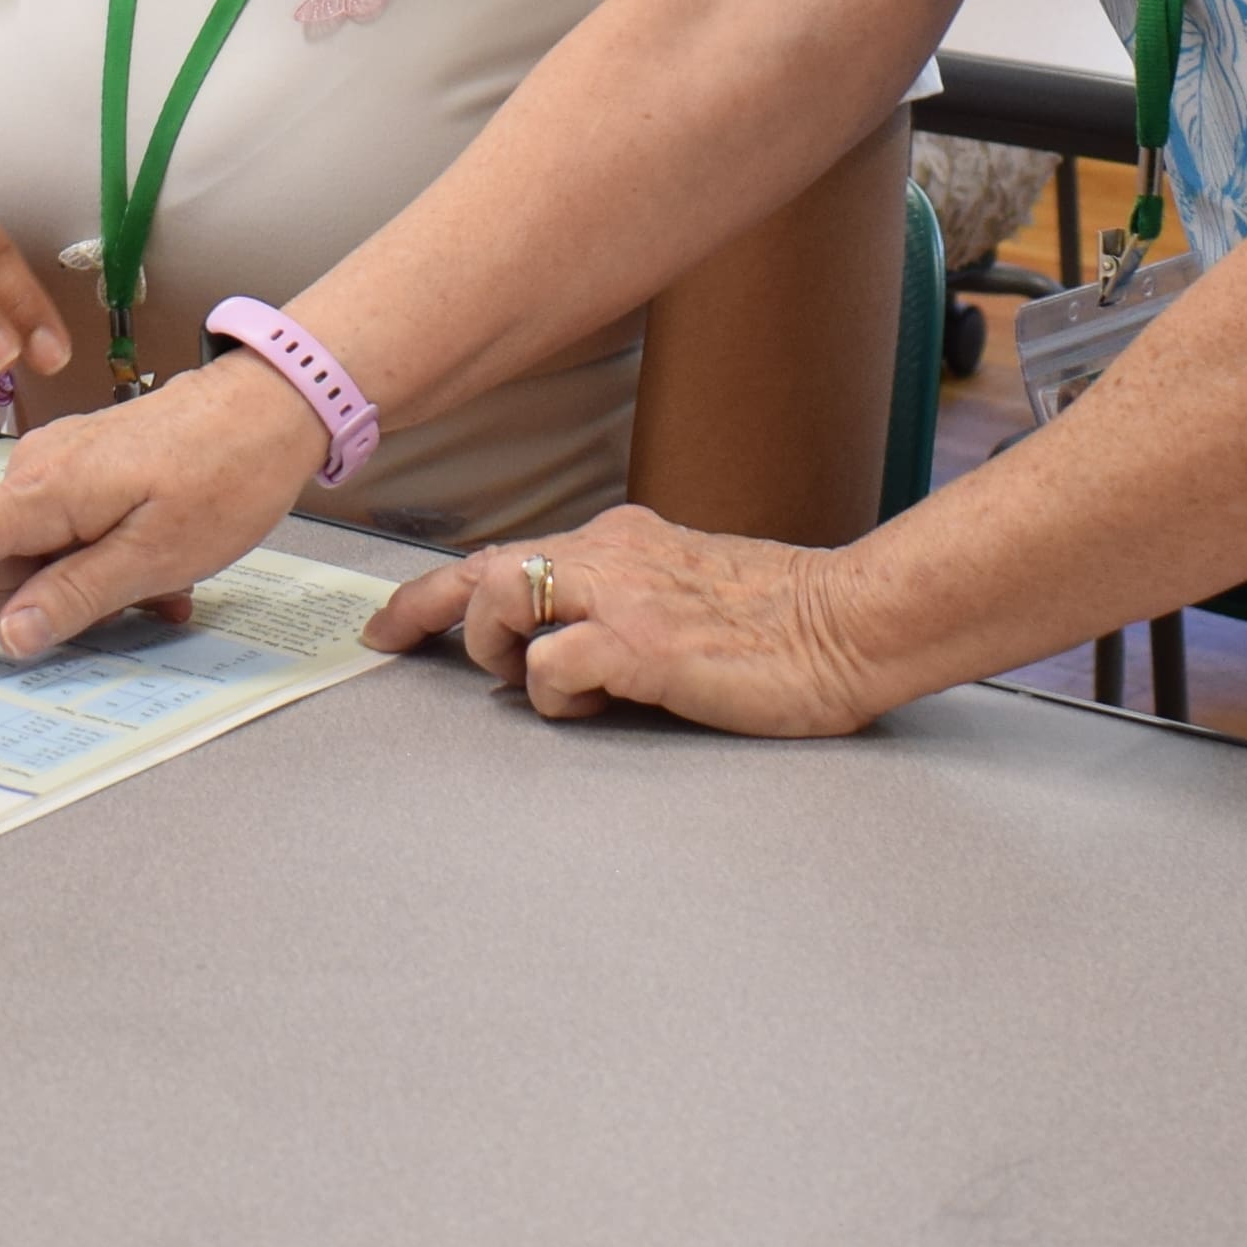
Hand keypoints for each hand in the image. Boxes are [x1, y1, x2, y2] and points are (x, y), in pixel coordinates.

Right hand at [0, 352, 321, 658]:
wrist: (275, 404)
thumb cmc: (224, 477)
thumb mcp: (157, 557)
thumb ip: (75, 598)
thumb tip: (5, 636)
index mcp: (41, 494)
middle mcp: (35, 475)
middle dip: (45, 605)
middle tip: (139, 604)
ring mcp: (59, 469)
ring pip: (36, 560)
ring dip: (87, 587)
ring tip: (166, 585)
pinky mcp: (85, 469)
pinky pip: (67, 536)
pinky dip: (104, 561)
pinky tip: (165, 568)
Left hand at [368, 504, 887, 740]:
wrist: (853, 623)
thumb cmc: (784, 623)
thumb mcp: (686, 593)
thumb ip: (623, 604)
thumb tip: (563, 648)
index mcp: (622, 541)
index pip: (509, 554)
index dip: (437, 589)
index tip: (394, 622)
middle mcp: (612, 554)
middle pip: (482, 568)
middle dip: (425, 609)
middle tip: (395, 643)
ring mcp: (626, 595)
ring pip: (500, 594)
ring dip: (495, 647)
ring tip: (542, 682)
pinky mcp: (646, 644)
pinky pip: (555, 663)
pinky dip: (554, 691)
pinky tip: (594, 705)